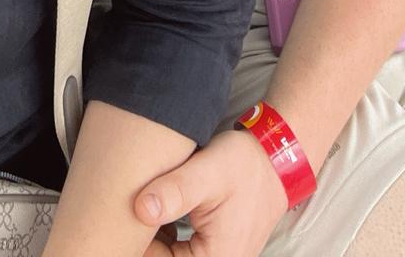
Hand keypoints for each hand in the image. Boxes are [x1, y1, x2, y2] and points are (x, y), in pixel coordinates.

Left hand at [134, 130, 287, 256]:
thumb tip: (141, 209)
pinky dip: (168, 236)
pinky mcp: (216, 248)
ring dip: (157, 237)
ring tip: (149, 206)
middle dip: (149, 239)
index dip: (139, 241)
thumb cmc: (244, 165)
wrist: (275, 158)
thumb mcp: (208, 173)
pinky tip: (161, 212)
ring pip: (173, 256)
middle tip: (139, 205)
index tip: (129, 212)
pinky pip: (183, 251)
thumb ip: (176, 191)